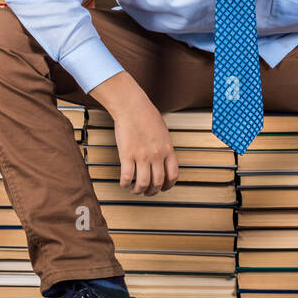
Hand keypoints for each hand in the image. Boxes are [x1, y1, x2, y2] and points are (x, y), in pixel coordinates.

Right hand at [89, 71, 178, 195]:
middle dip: (152, 191)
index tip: (163, 188)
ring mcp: (142, 156)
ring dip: (138, 191)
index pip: (173, 175)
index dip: (168, 186)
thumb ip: (164, 147)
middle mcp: (156, 155)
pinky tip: (124, 183)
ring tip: (134, 190)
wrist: (131, 106)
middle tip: (146, 192)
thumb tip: (163, 160)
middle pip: (158, 183)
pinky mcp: (127, 155)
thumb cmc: (146, 115)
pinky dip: (125, 184)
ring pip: (143, 184)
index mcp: (168, 149)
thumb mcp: (163, 132)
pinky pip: (127, 177)